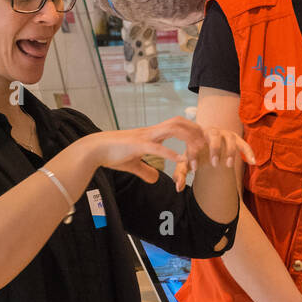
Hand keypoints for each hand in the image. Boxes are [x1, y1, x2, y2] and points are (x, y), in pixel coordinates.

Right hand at [87, 117, 213, 184]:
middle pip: (178, 122)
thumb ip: (145, 170)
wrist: (95, 150)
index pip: (176, 126)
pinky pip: (157, 147)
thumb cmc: (112, 154)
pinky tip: (181, 160)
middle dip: (194, 130)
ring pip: (172, 129)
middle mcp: (151, 132)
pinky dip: (171, 153)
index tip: (201, 140)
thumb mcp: (132, 164)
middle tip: (206, 143)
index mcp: (151, 134)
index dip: (190, 130)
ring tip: (198, 149)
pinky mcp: (137, 146)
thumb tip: (155, 179)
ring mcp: (145, 137)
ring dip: (187, 138)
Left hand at [173, 122, 255, 191]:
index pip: (195, 141)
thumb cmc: (197, 154)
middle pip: (214, 134)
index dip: (194, 155)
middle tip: (214, 164)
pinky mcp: (236, 139)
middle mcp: (212, 132)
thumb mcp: (187, 163)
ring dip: (230, 151)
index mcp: (197, 135)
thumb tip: (177, 188)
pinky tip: (252, 162)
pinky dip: (248, 152)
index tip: (194, 169)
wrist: (208, 147)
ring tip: (229, 166)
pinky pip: (244, 144)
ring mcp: (226, 134)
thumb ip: (180, 174)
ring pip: (230, 138)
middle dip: (215, 148)